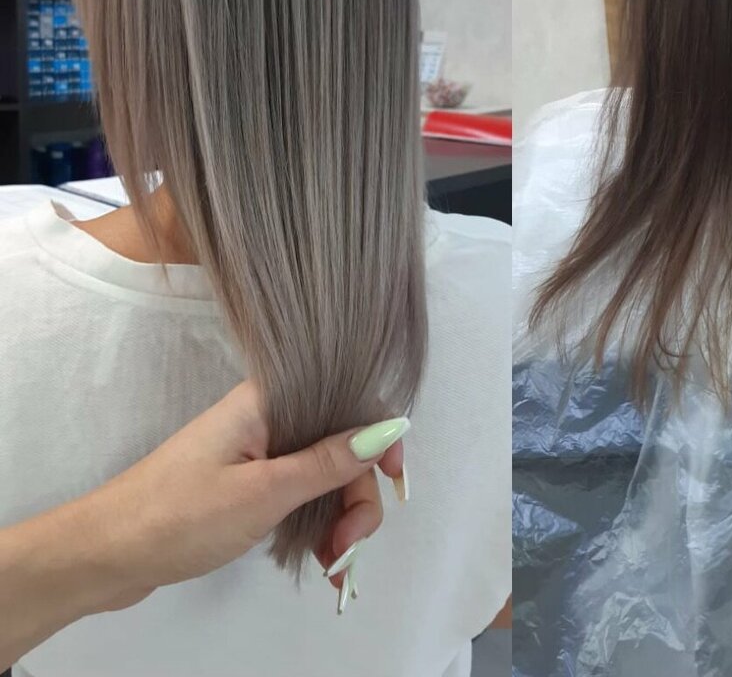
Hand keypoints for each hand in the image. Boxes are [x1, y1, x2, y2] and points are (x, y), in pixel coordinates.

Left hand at [0, 381, 406, 668]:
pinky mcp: (250, 482)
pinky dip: (316, 525)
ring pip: (324, 476)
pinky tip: (319, 558)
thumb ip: (329, 461)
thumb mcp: (264, 491)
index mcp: (272, 400)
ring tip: (331, 565)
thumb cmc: (180, 514)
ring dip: (339, 519)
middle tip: (345, 550)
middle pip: (341, 447)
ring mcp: (260, 452)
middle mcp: (271, 417)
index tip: (394, 482)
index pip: (349, 403)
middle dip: (356, 498)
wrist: (104, 555)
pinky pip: (301, 494)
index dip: (380, 438)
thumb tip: (390, 427)